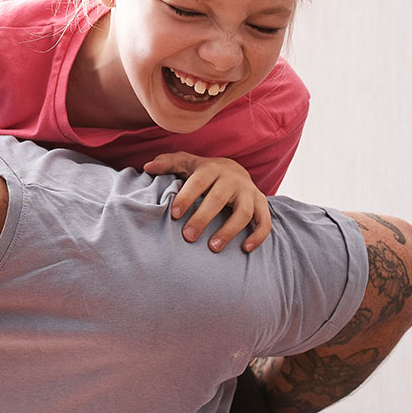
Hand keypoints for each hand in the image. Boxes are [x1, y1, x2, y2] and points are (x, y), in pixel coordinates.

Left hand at [141, 153, 272, 252]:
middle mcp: (233, 179)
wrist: (235, 171)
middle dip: (203, 218)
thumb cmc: (204, 173)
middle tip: (188, 236)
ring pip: (243, 212)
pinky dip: (258, 235)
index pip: (198, 181)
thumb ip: (168, 163)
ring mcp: (249, 192)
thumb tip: (147, 167)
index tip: (175, 215)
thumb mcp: (187, 164)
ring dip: (229, 230)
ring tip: (213, 247)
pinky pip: (264, 221)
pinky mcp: (261, 204)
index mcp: (212, 169)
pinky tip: (245, 249)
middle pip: (219, 198)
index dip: (187, 197)